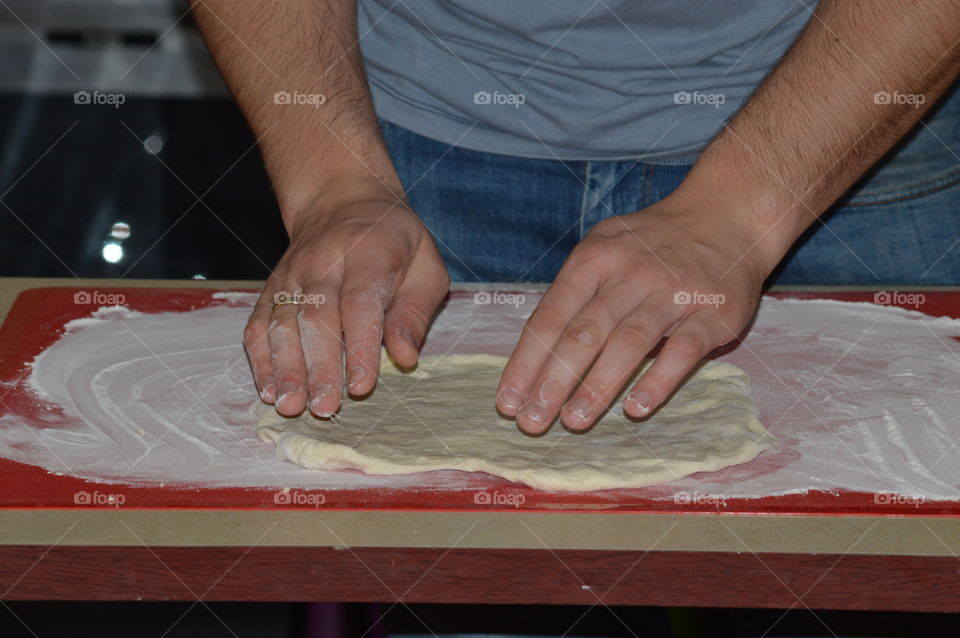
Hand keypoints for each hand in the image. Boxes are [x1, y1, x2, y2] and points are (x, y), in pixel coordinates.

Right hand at [245, 198, 448, 416]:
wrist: (340, 201)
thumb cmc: (394, 241)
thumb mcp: (425, 265)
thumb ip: (416, 312)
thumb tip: (404, 358)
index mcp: (369, 252)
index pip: (360, 302)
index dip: (360, 346)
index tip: (362, 386)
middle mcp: (323, 262)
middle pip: (317, 317)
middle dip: (319, 367)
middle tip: (324, 407)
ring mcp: (291, 275)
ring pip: (282, 324)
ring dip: (285, 369)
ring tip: (292, 407)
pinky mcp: (272, 288)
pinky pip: (259, 324)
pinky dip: (261, 359)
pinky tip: (269, 390)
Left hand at [496, 192, 768, 432]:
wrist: (726, 216)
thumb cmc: (651, 243)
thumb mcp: (604, 248)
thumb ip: (572, 294)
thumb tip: (534, 355)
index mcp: (594, 260)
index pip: (549, 317)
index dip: (526, 362)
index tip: (507, 402)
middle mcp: (629, 275)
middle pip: (583, 334)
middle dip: (552, 383)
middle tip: (532, 422)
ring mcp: (672, 293)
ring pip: (627, 343)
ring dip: (597, 386)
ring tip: (573, 422)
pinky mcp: (713, 313)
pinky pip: (682, 350)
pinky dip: (658, 380)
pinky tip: (636, 408)